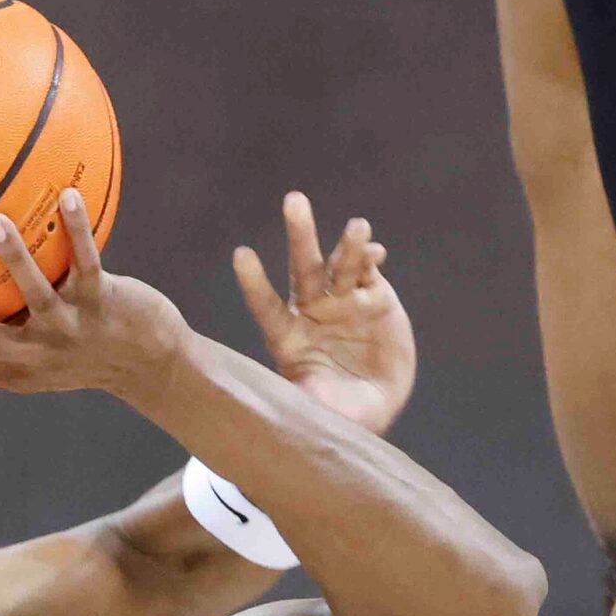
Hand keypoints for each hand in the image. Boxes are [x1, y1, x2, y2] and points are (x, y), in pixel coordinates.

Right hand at [0, 188, 189, 403]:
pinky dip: (78, 229)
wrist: (149, 366)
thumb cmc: (74, 348)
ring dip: (15, 259)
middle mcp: (33, 355)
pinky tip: (69, 194)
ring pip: (36, 294)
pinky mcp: (104, 304)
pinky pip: (88, 262)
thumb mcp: (29, 351)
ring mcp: (68, 329)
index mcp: (6, 369)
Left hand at [233, 192, 415, 436]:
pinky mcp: (374, 298)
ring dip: (347, 245)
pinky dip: (371, 258)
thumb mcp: (316, 412)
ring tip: (356, 228)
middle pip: (304, 269)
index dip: (255, 283)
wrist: (374, 405)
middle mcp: (312, 311)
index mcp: (288, 337)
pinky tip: (374, 250)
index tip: (241, 255)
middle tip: (294, 200)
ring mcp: (343, 302)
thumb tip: (289, 409)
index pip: (266, 306)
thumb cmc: (335, 414)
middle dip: (300, 235)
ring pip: (341, 265)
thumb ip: (304, 402)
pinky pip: (369, 272)